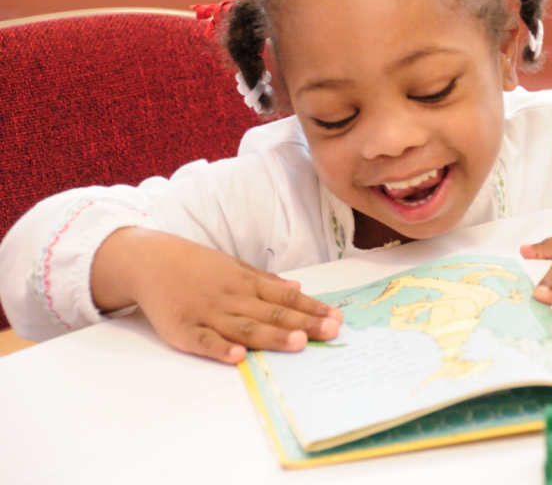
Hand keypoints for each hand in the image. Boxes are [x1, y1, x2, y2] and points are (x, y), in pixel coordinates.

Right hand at [92, 228, 341, 363]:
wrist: (149, 260)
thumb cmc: (197, 266)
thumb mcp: (235, 267)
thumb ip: (265, 281)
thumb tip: (298, 287)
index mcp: (246, 283)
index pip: (286, 298)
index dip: (312, 308)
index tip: (336, 317)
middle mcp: (232, 297)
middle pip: (272, 313)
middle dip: (304, 323)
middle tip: (331, 331)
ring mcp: (208, 313)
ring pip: (245, 327)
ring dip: (272, 336)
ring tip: (299, 342)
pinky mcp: (183, 329)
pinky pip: (204, 341)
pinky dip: (221, 349)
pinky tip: (239, 356)